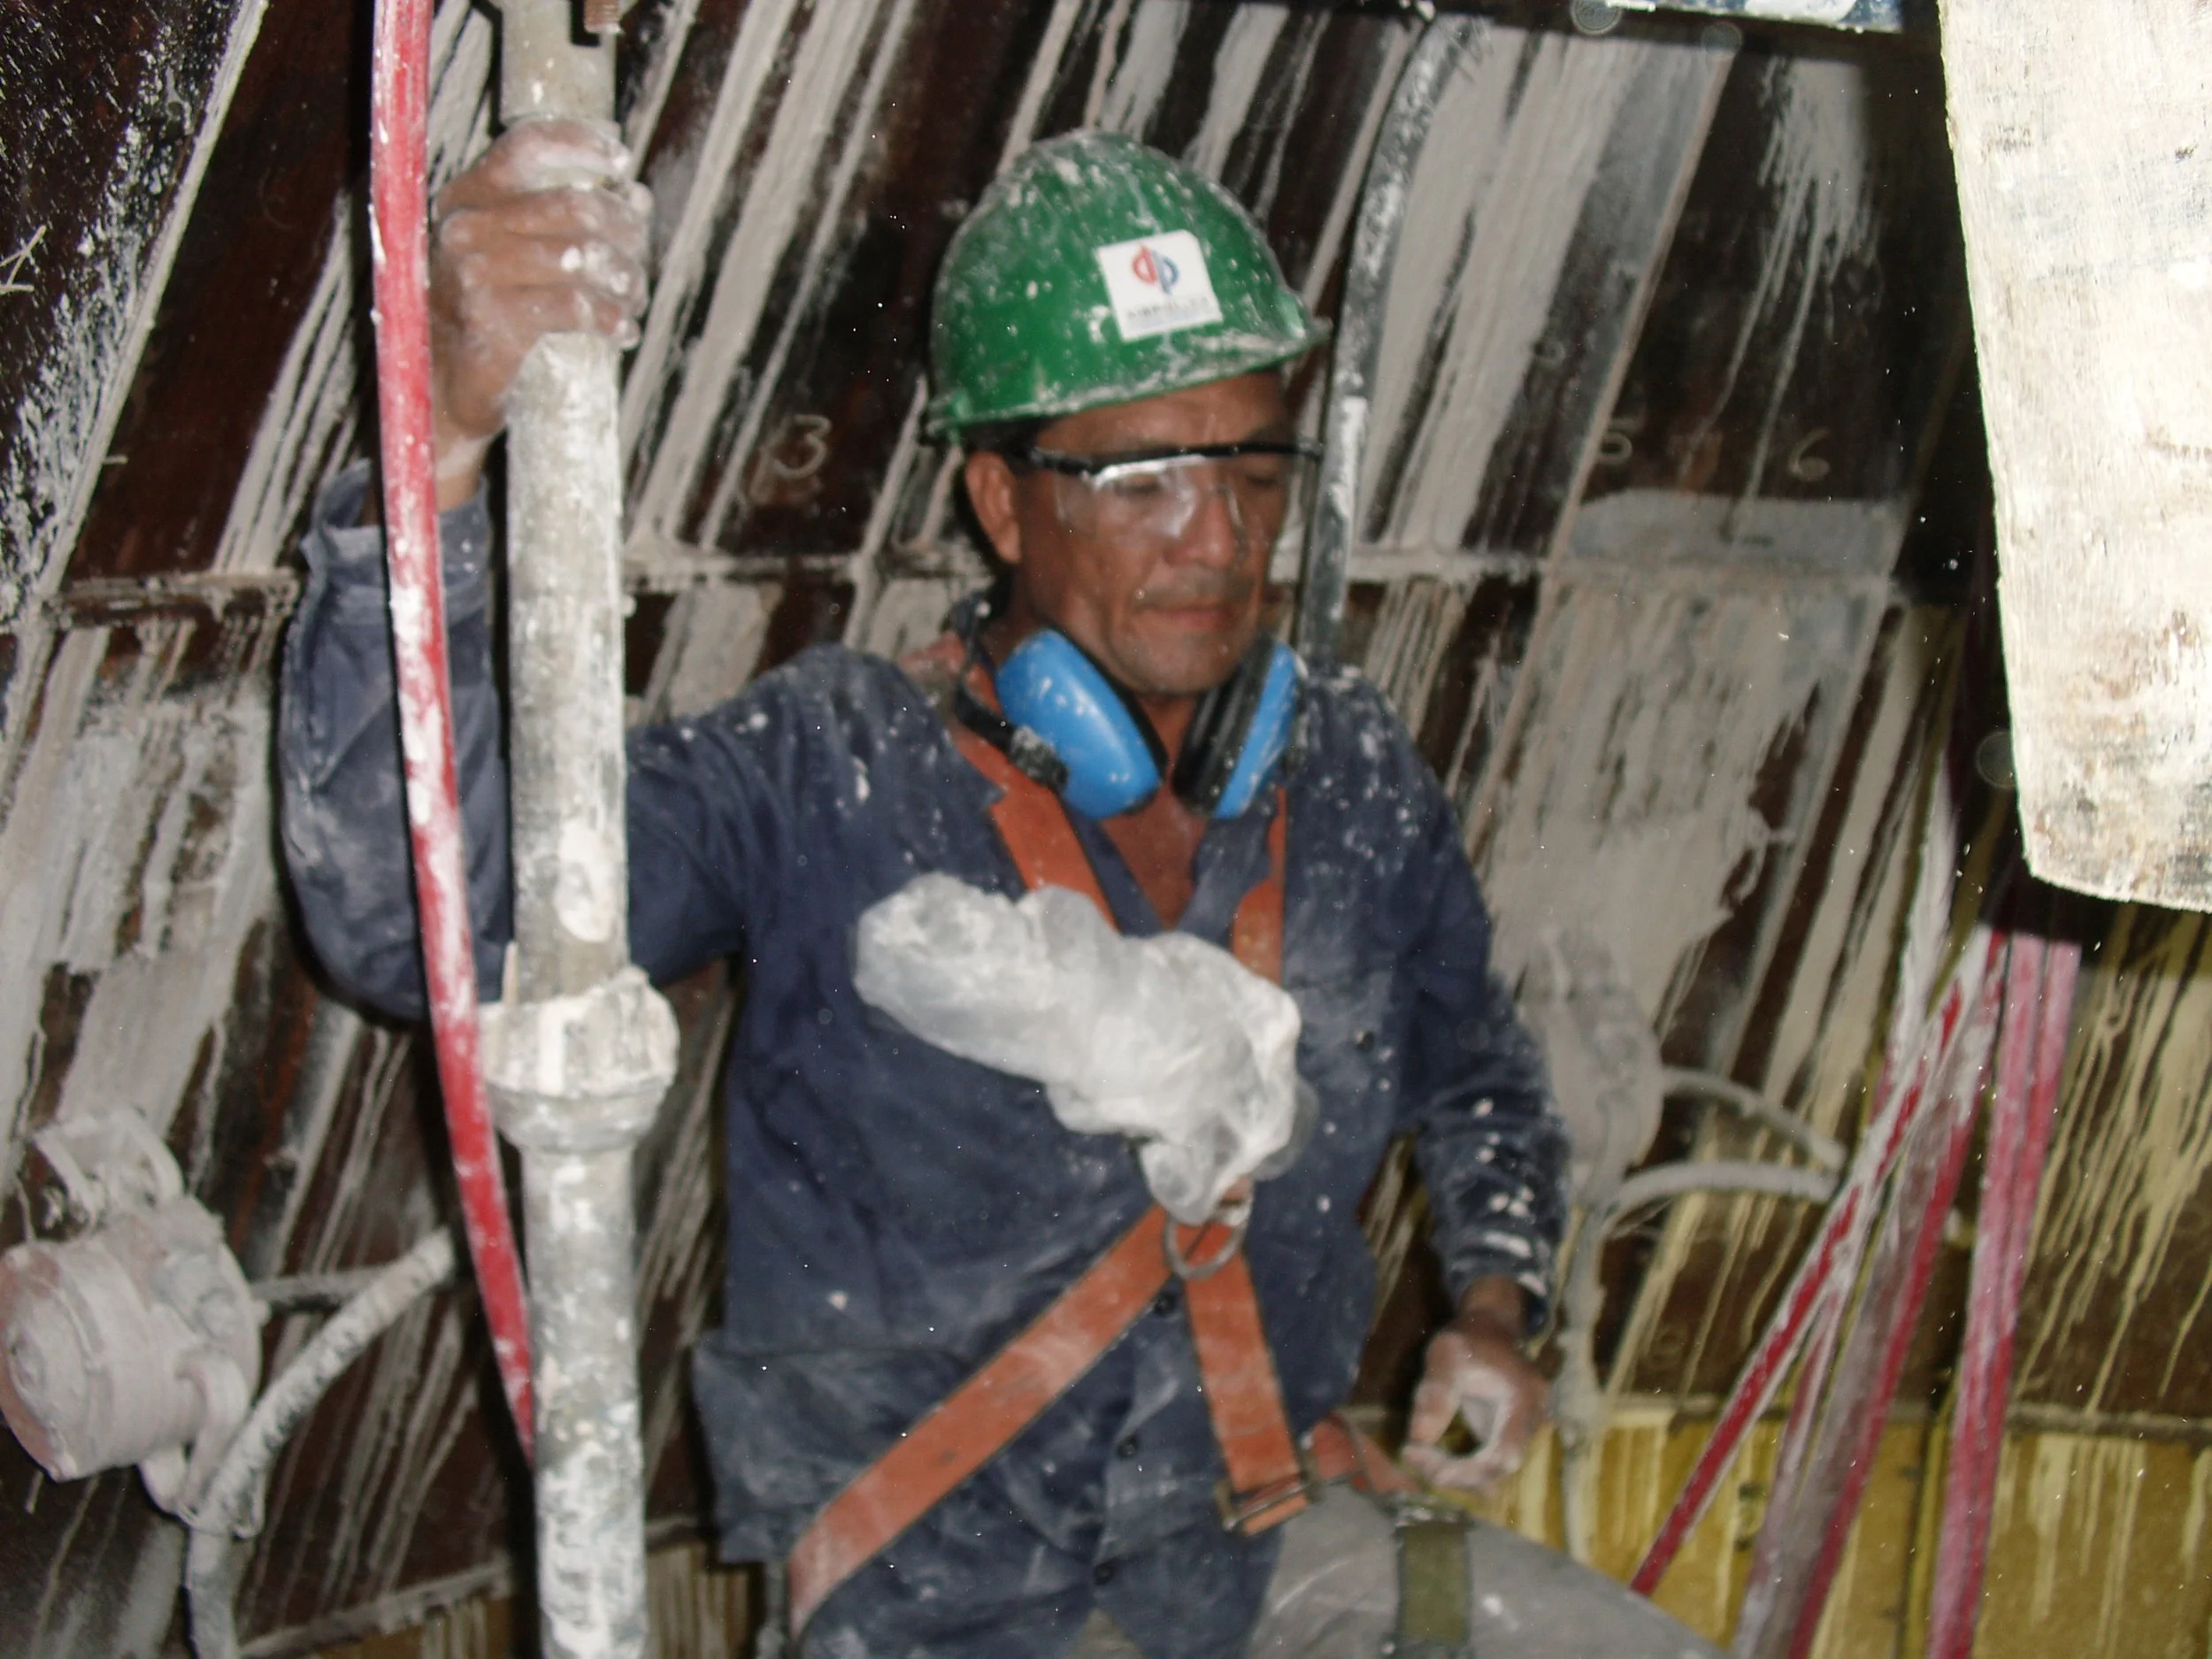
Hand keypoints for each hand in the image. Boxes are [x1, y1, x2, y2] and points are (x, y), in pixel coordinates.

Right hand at [427, 120, 651, 506]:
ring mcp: (474, 274)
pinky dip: (613, 318)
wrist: (446, 387)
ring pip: (582, 256)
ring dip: (626, 279)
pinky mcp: (492, 322)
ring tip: (635, 300)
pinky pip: (575, 307)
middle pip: (574, 205)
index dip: (582, 145)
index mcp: (466, 198)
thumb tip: (636, 194)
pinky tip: (625, 330)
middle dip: (626, 231)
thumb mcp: (515, 254)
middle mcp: (464, 228)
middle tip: (640, 262)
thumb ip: (565, 219)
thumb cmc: (491, 315)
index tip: (623, 163)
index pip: (526, 146)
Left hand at [1400, 1279, 1547, 1492]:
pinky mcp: (1514, 1432)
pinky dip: (1465, 1466)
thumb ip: (1436, 1394)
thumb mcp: (1445, 1354)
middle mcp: (1534, 1420)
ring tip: (1419, 1455)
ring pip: (1495, 1469)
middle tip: (1413, 1456)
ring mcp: (1528, 1428)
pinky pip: (1492, 1459)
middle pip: (1500, 1468)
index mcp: (1524, 1400)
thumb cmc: (1467, 1337)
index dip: (1464, 1470)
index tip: (1420, 1456)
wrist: (1492, 1326)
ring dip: (1457, 1471)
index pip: (1502, 1456)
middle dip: (1456, 1472)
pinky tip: (1436, 1461)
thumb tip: (1419, 1438)